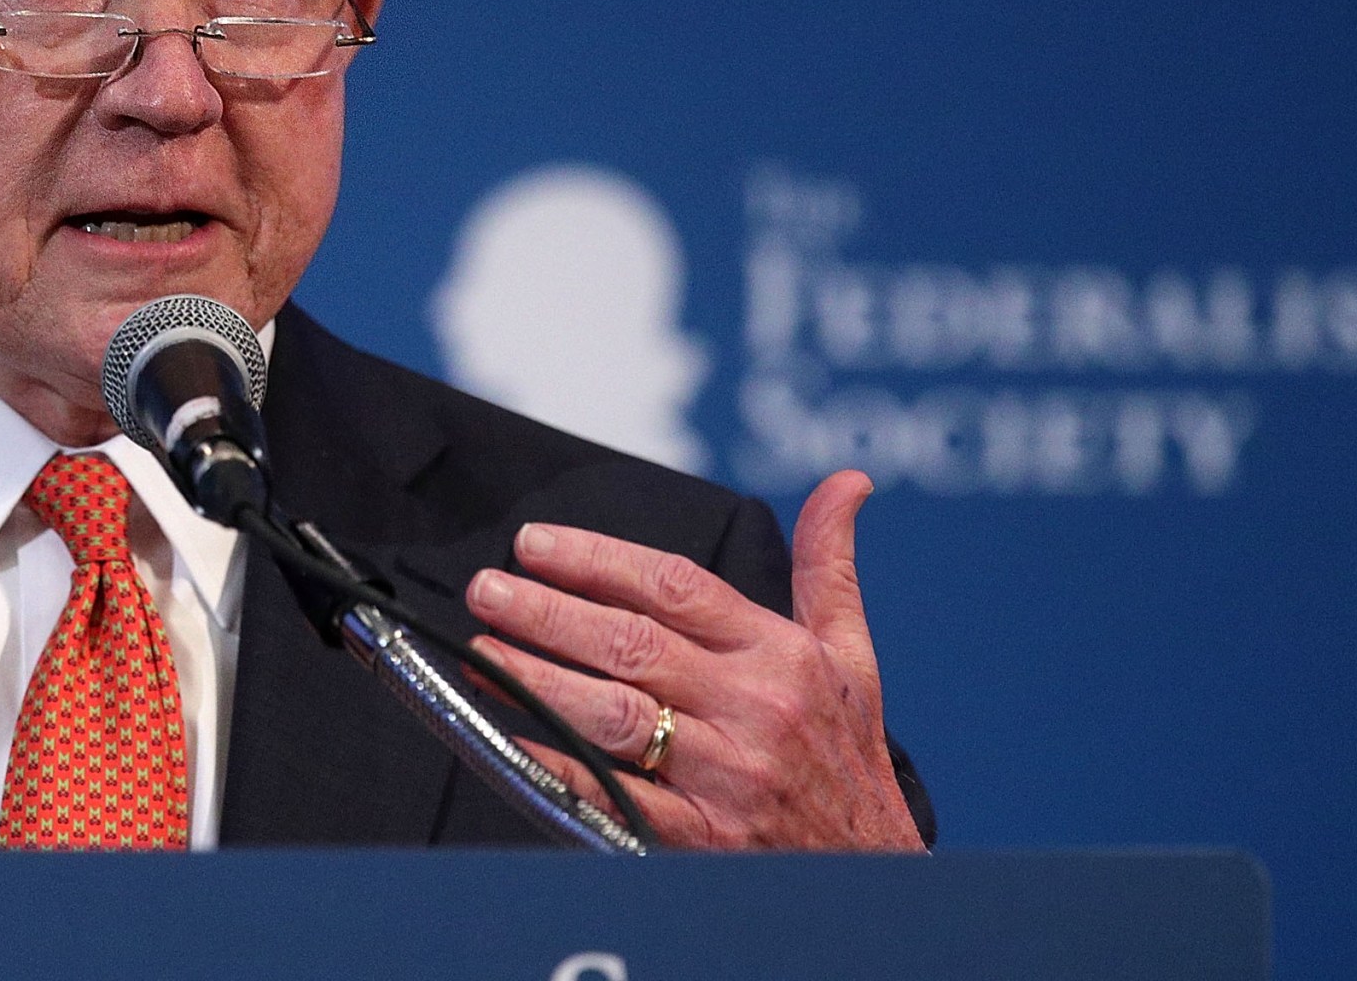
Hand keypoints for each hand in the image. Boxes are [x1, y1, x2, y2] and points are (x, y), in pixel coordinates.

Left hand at [465, 470, 922, 850]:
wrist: (875, 874)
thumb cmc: (847, 755)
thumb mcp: (851, 655)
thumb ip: (829, 566)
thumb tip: (847, 482)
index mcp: (780, 653)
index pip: (674, 587)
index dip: (596, 559)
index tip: (533, 544)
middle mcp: (753, 708)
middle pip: (632, 644)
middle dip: (548, 612)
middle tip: (486, 589)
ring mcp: (725, 776)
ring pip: (614, 715)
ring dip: (538, 680)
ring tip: (481, 652)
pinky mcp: (701, 839)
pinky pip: (614, 793)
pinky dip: (558, 763)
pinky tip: (510, 737)